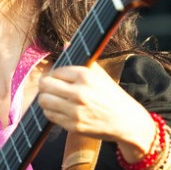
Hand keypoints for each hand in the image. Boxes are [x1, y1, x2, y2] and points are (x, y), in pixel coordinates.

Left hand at [37, 62, 153, 152]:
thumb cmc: (112, 96)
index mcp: (85, 76)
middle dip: (45, 85)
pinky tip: (60, 109)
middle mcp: (79, 92)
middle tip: (49, 87)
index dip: (54, 74)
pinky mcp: (73, 125)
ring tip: (53, 98)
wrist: (126, 122)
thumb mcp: (100, 75)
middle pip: (45, 85)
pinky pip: (50, 115)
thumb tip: (65, 44)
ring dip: (45, 99)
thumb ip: (82, 60)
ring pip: (44, 101)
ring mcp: (75, 110)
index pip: (56, 71)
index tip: (58, 78)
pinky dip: (51, 111)